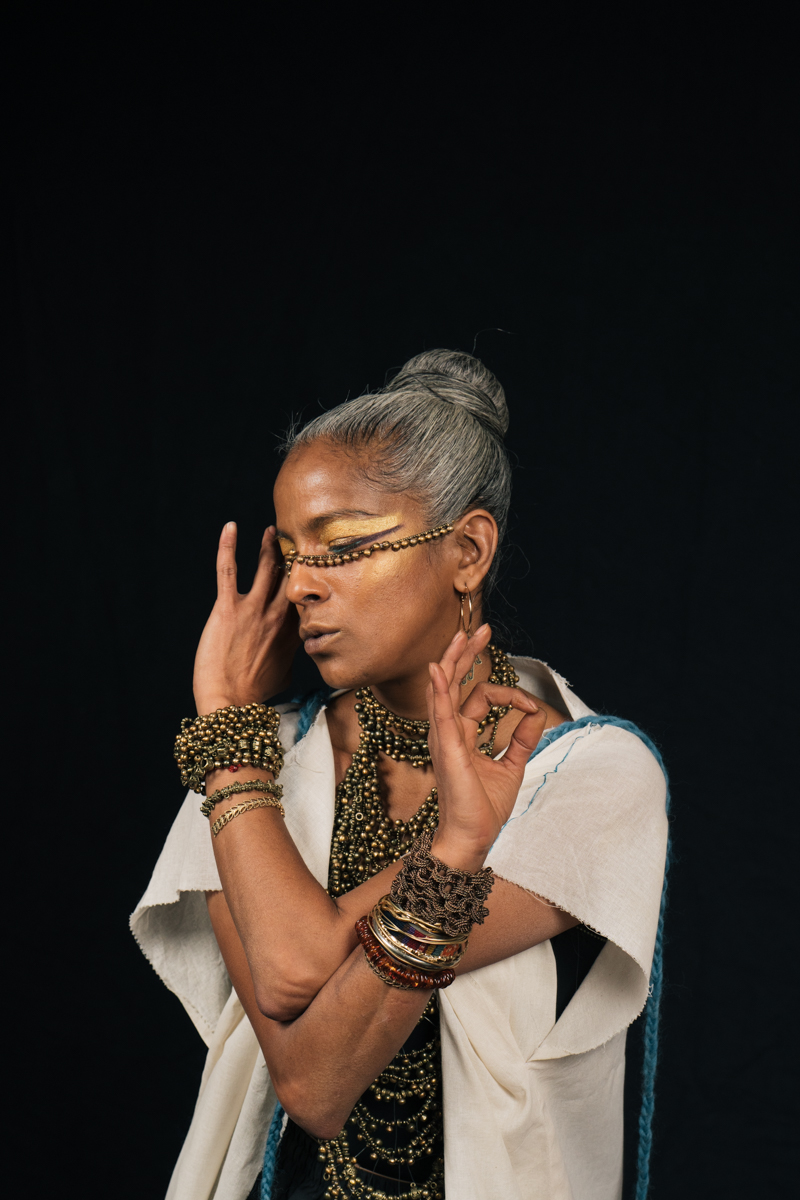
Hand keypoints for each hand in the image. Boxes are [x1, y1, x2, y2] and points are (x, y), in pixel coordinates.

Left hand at [193, 523, 300, 713]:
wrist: (231, 704)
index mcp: (294, 632)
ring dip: (270, 546)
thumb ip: (291, 659)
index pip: (306, 597)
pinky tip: (230, 527)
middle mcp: (278, 616)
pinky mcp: (228, 608)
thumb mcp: (283, 676)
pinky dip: (228, 546)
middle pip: (292, 577)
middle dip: (295, 556)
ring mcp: (254, 610)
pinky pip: (228, 569)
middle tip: (297, 538)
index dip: (310, 579)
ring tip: (273, 530)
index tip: (315, 565)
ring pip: (267, 567)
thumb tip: (295, 659)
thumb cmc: (255, 695)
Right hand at [426, 626, 546, 869]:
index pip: (479, 698)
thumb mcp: (512, 766)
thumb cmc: (484, 808)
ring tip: (461, 636)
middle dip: (466, 655)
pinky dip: (439, 689)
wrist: (473, 837)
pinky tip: (439, 668)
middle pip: (455, 683)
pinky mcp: (448, 748)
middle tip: (481, 630)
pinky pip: (441, 713)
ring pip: (445, 690)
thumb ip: (522, 739)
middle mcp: (449, 733)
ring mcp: (445, 739)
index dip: (508, 695)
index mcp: (462, 735)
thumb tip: (536, 713)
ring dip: (453, 661)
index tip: (531, 705)